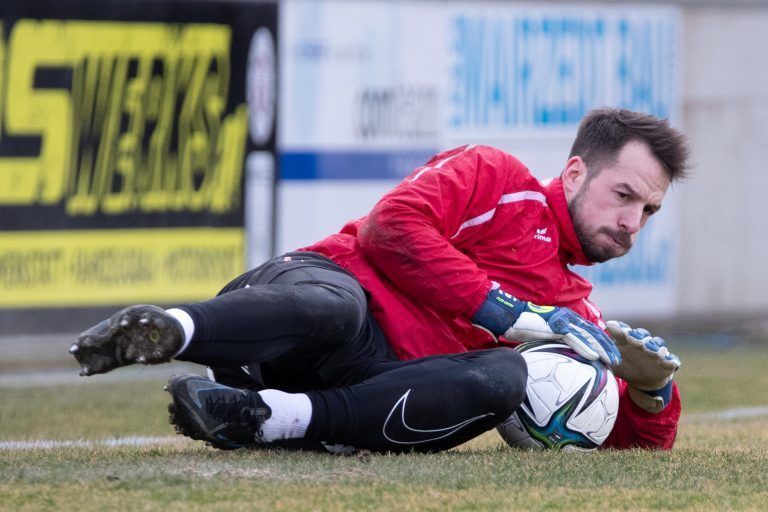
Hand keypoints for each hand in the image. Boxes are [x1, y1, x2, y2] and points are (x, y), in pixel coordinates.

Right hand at [504, 304, 620, 365]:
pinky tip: (594, 357)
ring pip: (588, 337)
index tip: (612, 354)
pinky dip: (585, 348)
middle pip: (594, 333)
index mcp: (568, 319)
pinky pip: (574, 339)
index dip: (603, 342)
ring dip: (601, 349)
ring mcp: (563, 321)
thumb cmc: (525, 326)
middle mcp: (569, 318)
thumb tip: (563, 354)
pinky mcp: (556, 327)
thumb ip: (556, 339)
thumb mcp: (545, 333)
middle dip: (608, 347)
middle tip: (618, 360)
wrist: (511, 317)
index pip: (591, 331)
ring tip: (611, 361)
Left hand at [606, 321, 680, 412]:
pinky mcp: (667, 363)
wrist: (642, 380)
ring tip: (650, 350)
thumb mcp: (611, 363)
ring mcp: (656, 352)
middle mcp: (641, 343)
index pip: (623, 330)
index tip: (610, 326)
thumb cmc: (623, 367)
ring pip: (658, 345)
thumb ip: (602, 357)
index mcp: (626, 341)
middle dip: (637, 336)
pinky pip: (671, 360)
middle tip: (631, 339)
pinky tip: (670, 362)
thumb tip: (586, 352)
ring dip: (654, 346)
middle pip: (641, 335)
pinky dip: (671, 361)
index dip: (618, 328)